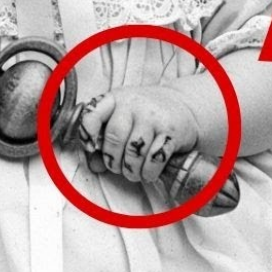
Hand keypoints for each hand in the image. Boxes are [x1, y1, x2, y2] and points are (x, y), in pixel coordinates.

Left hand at [77, 87, 200, 184]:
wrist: (184, 105)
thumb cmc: (146, 116)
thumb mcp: (122, 118)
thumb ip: (104, 140)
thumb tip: (94, 165)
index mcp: (116, 99)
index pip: (93, 113)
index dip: (87, 133)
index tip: (91, 147)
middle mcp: (134, 104)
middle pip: (114, 138)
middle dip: (113, 161)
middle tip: (118, 168)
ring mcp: (154, 117)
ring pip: (134, 152)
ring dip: (131, 170)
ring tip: (133, 172)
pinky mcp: (171, 132)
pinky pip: (154, 159)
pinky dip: (148, 172)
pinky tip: (148, 172)